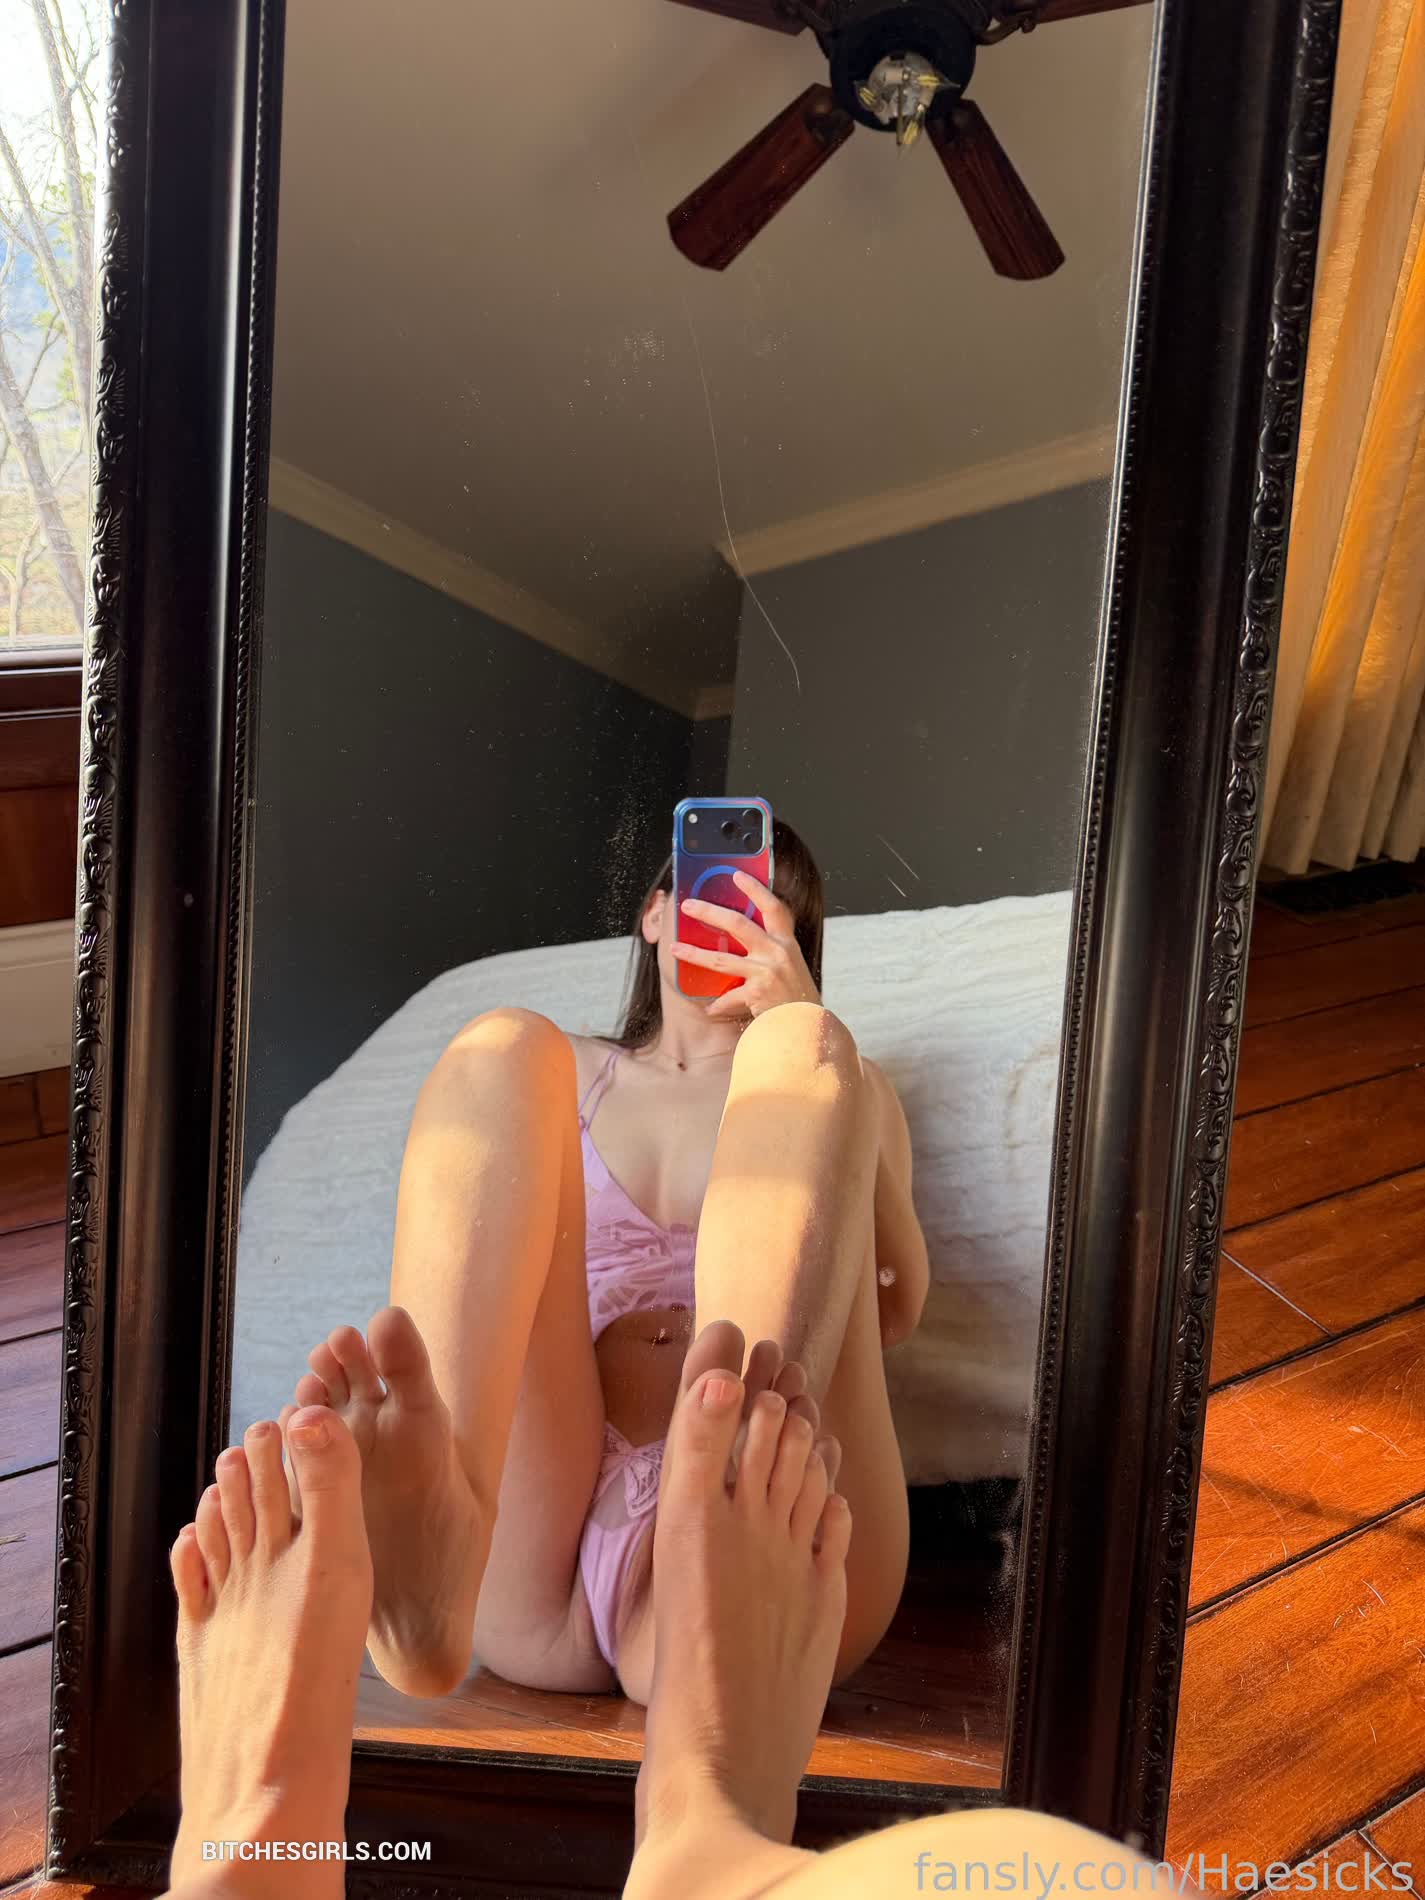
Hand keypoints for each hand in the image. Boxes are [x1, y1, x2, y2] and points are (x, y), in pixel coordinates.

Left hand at [672, 871, 819, 1020]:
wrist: (808, 1027)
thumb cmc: (795, 997)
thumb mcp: (790, 966)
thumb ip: (770, 951)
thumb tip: (735, 940)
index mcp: (786, 942)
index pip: (773, 907)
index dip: (755, 889)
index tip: (736, 875)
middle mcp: (778, 952)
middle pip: (738, 923)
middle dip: (709, 912)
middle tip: (689, 905)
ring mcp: (768, 971)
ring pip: (722, 958)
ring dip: (694, 954)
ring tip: (675, 949)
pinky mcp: (758, 992)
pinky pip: (728, 996)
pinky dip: (718, 1005)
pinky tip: (710, 1009)